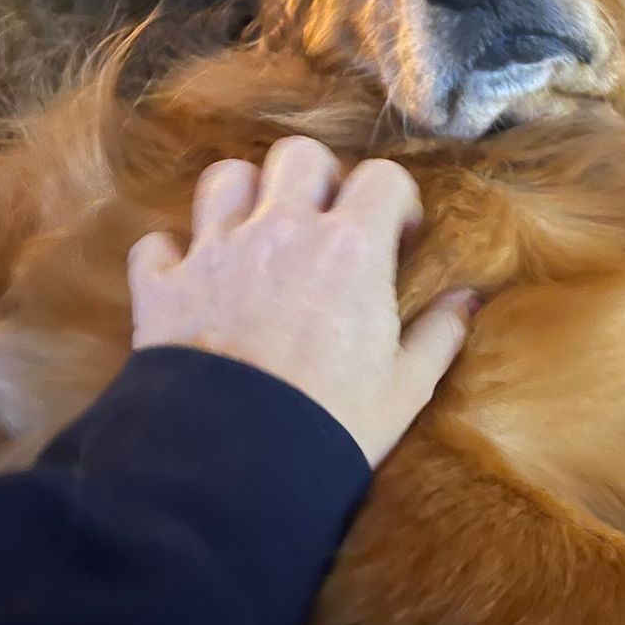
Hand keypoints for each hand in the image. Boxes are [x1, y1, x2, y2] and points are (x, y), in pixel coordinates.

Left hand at [128, 136, 477, 466]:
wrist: (237, 468)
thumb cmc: (336, 422)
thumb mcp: (407, 386)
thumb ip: (440, 333)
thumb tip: (467, 300)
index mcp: (350, 247)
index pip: (382, 176)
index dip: (395, 198)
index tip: (397, 235)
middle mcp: (283, 230)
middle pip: (298, 155)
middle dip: (318, 177)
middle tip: (327, 221)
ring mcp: (217, 252)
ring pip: (225, 179)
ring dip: (245, 196)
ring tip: (258, 232)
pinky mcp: (164, 286)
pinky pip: (157, 245)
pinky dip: (173, 255)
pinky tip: (190, 278)